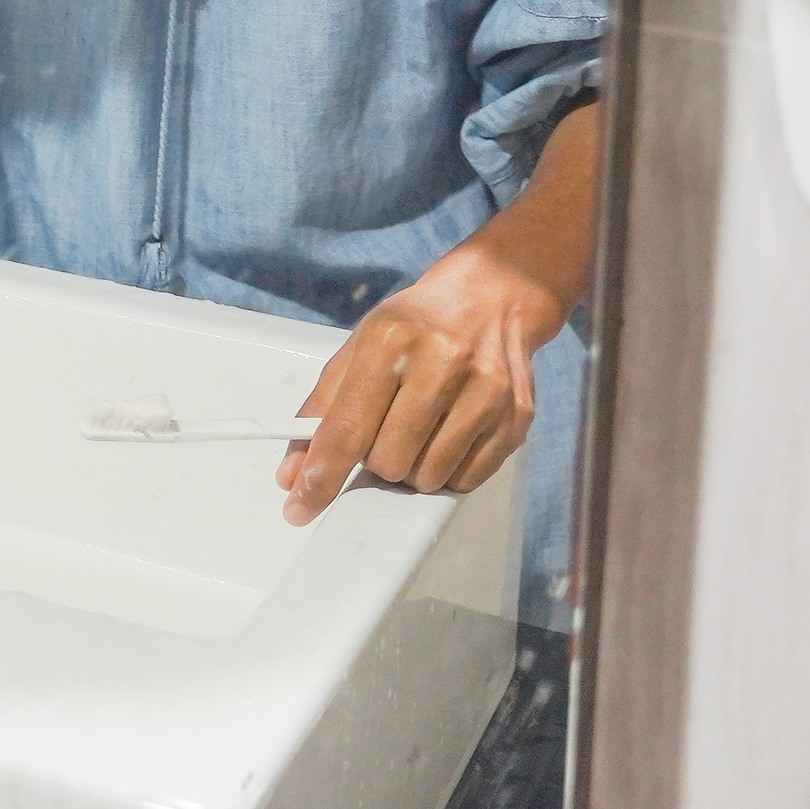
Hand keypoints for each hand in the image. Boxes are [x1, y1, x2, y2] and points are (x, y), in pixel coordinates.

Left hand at [275, 229, 570, 524]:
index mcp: (391, 340)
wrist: (490, 299)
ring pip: (429, 477)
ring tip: (418, 431)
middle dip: (376, 460)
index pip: (349, 427)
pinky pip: (468, 480)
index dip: (322, 474)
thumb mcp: (358, 350)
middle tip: (384, 432)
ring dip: (413, 468)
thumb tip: (292, 476)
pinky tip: (448, 434)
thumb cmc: (413, 327)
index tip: (299, 509)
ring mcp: (487, 392)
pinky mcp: (517, 418)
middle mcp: (444, 363)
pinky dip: (448, 470)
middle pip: (389, 461)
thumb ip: (322, 411)